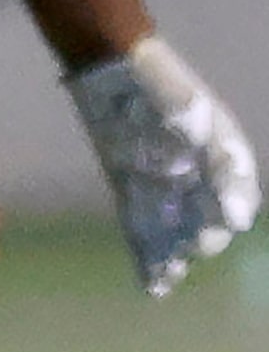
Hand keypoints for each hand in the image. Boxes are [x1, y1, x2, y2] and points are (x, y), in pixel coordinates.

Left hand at [66, 35, 260, 294]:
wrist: (114, 69)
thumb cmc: (166, 90)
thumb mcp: (202, 124)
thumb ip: (224, 170)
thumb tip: (238, 220)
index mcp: (224, 162)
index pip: (235, 203)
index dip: (227, 215)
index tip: (220, 222)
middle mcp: (197, 179)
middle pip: (204, 223)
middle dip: (198, 240)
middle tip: (190, 248)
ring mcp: (163, 185)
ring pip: (173, 232)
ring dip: (172, 258)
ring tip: (167, 279)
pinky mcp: (130, 187)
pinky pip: (141, 225)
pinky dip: (146, 253)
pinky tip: (151, 281)